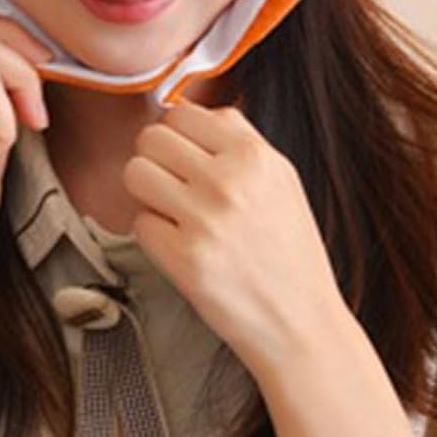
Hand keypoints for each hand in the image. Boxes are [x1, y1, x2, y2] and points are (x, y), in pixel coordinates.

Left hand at [121, 100, 344, 375]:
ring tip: (173, 212)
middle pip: (150, 137)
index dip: (177, 133)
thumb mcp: (281, 178)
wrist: (302, 324)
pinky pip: (139, 222)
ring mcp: (204, 220)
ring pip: (135, 173)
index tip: (184, 154)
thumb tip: (189, 112)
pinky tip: (181, 246)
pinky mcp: (184, 260)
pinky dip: (155, 235)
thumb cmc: (289, 251)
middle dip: (156, 159)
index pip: (180, 112)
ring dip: (148, 193)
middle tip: (173, 184)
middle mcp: (228, 181)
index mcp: (254, 154)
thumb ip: (238, 139)